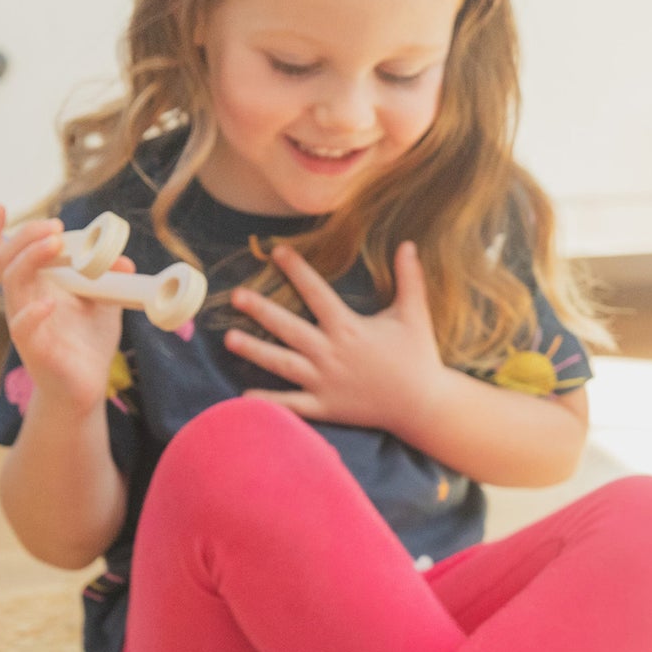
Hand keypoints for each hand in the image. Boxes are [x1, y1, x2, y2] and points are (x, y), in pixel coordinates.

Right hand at [0, 204, 132, 416]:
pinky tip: (49, 303)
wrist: (86, 387)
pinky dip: (33, 312)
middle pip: (5, 261)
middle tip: (55, 227)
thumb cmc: (87, 343)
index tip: (0, 207)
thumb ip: (109, 279)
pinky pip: (22, 327)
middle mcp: (23, 300)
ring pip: (12, 285)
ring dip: (31, 260)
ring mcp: (24, 323)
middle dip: (26, 237)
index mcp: (35, 285)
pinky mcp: (33, 348)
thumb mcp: (102, 304)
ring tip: (55, 244)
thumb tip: (124, 259)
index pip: (3, 255)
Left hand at [225, 241, 447, 435]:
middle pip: (288, 327)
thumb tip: (408, 244)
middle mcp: (330, 353)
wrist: (422, 405)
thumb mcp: (414, 314)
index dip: (296, 270)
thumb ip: (409, 279)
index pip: (316, 293)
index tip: (276, 252)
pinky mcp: (325, 406)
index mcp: (348, 327)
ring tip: (229, 339)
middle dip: (261, 310)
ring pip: (282, 364)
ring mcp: (324, 382)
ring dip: (254, 351)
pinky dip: (268, 402)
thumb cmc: (418, 357)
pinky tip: (243, 396)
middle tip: (236, 296)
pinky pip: (291, 405)